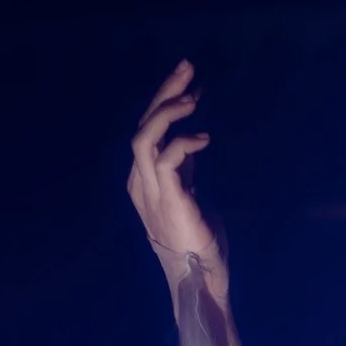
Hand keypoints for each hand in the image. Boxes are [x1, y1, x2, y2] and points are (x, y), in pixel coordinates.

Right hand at [129, 61, 227, 298]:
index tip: (192, 84)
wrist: (201, 278)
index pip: (147, 129)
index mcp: (143, 179)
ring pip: (145, 138)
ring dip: (167, 113)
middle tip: (188, 68)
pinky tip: (205, 137)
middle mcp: (140, 183)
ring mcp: (151, 193)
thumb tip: (193, 139)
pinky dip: (185, 143)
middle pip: (143, 126)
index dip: (166, 102)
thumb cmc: (198, 239)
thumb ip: (185, 168)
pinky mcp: (170, 202)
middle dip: (164, 93)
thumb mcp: (190, 193)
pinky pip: (169, 161)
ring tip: (193, 97)